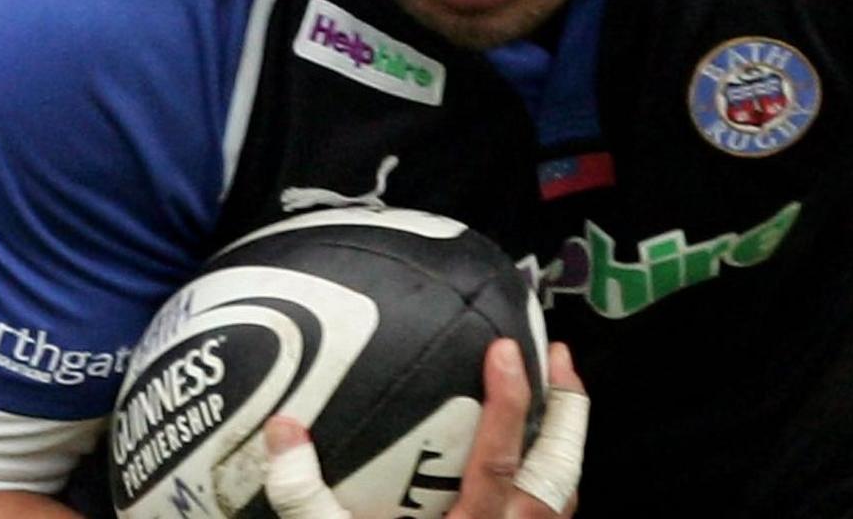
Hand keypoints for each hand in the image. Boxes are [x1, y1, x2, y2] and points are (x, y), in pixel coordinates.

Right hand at [263, 340, 587, 518]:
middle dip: (568, 414)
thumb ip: (306, 496)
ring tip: (557, 406)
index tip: (505, 350)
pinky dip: (551, 492)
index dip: (509, 402)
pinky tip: (534, 477)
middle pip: (559, 475)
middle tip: (562, 358)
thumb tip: (283, 430)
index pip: (500, 460)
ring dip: (565, 451)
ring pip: (565, 503)